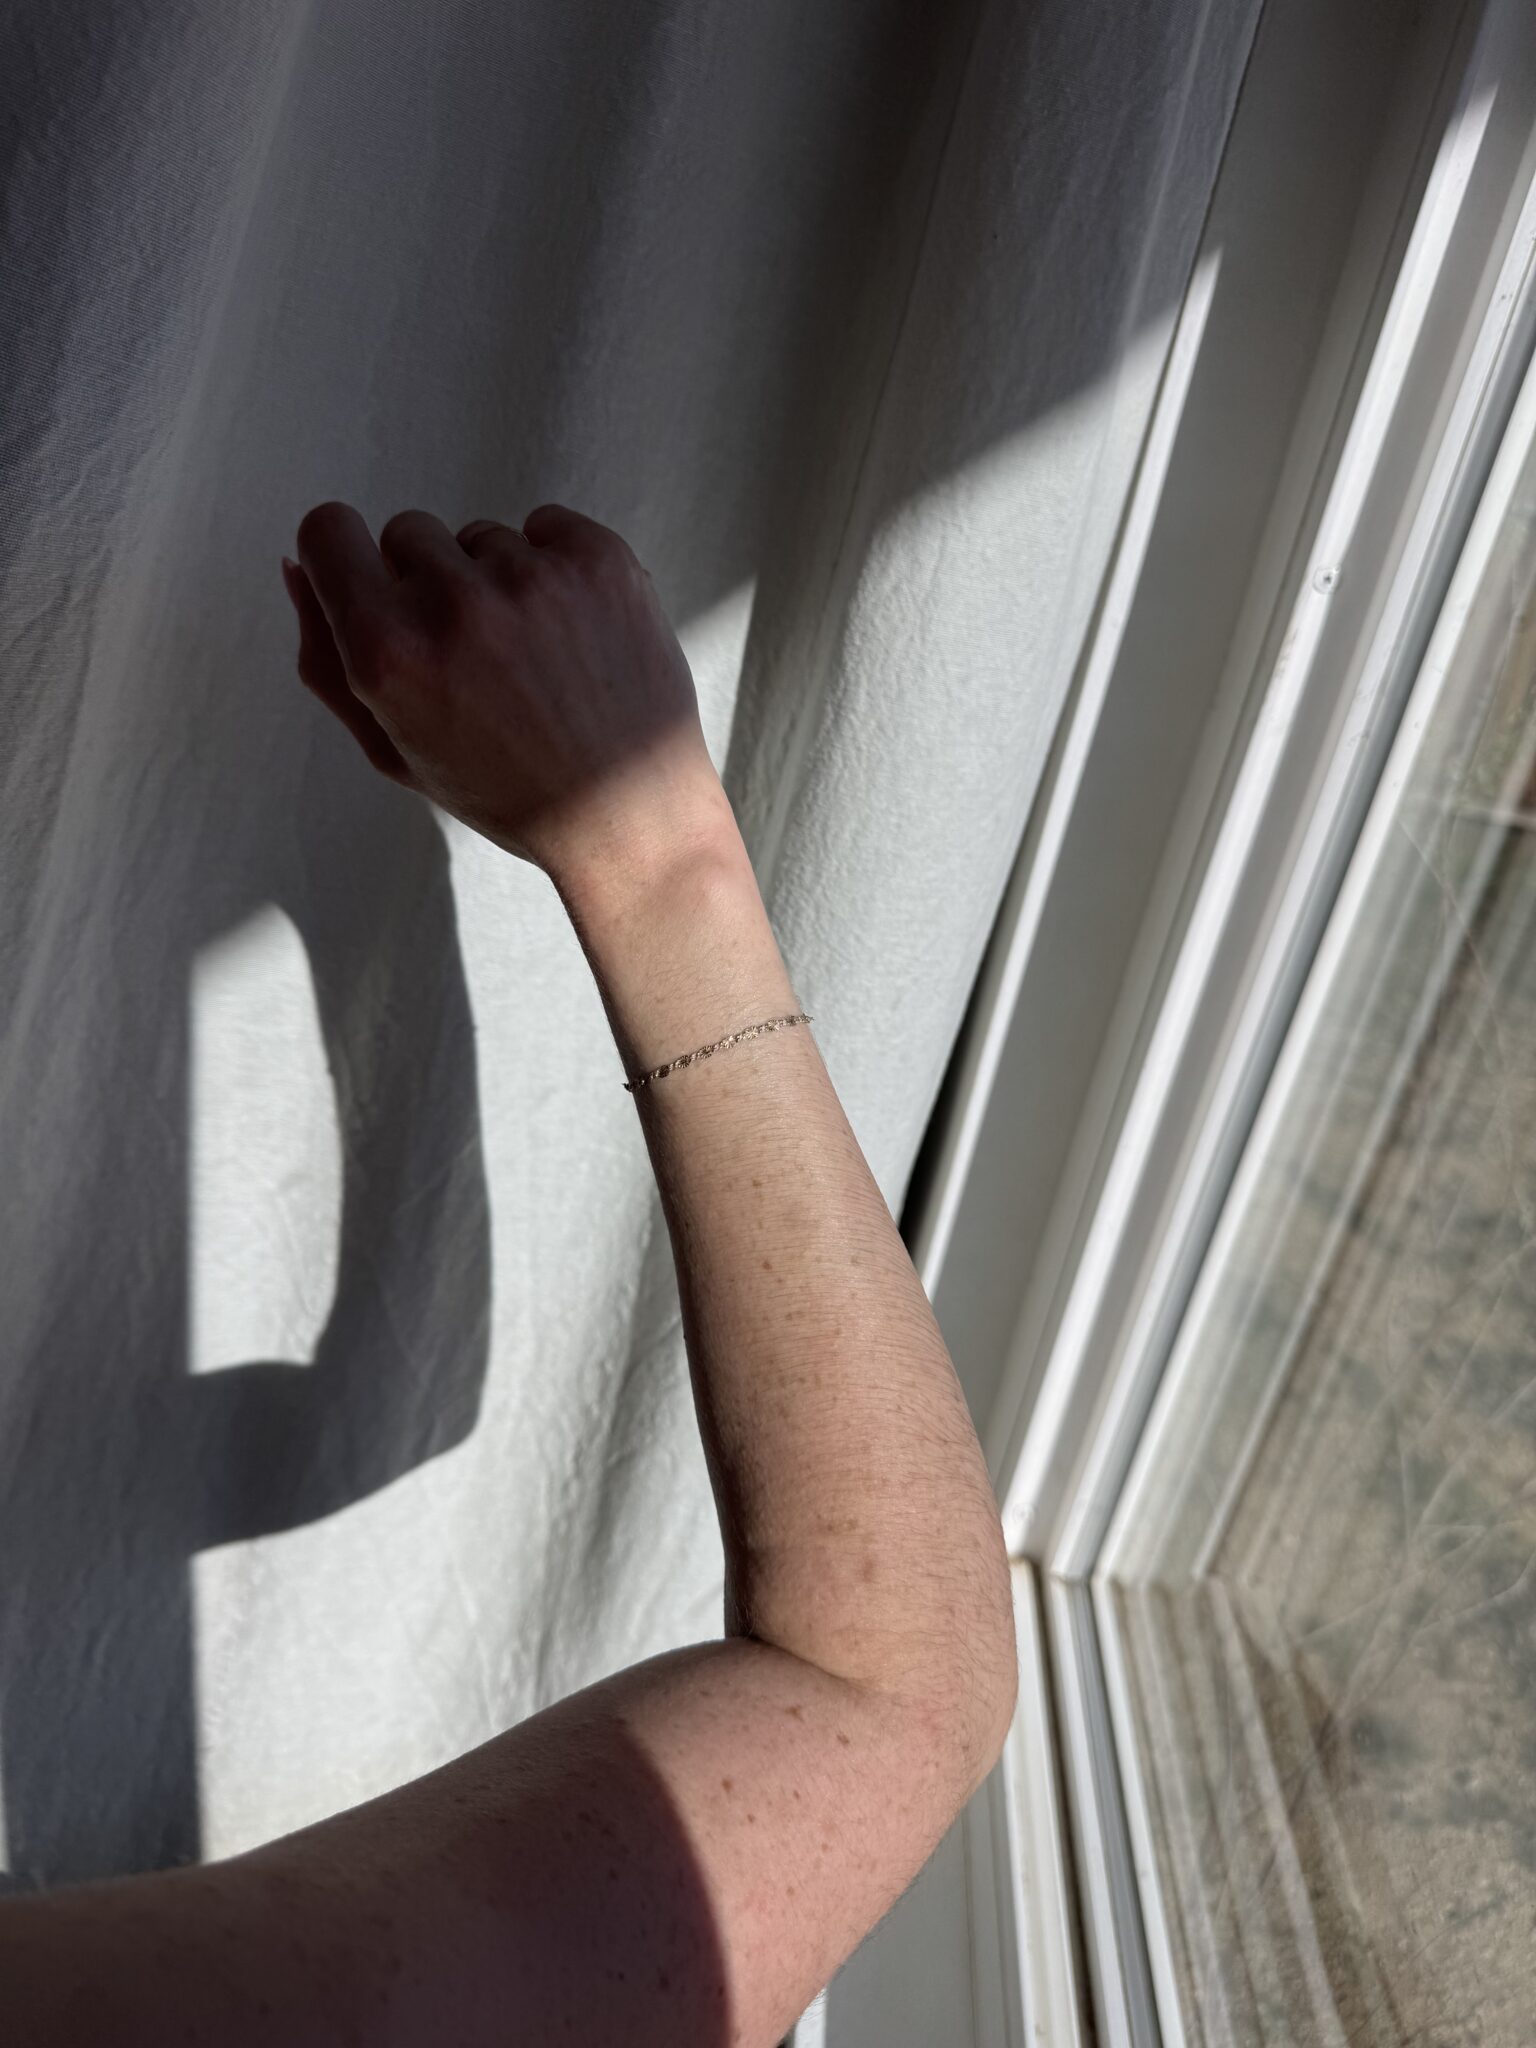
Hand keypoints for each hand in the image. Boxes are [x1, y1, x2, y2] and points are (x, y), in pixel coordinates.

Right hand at [281, 501, 734, 894]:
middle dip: (428, 583)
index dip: (345, 559)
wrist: (628, 816)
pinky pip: (547, 527)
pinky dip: (555, 566)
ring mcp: (532, 576)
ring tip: (534, 660)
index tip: (378, 589)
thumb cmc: (506, 792)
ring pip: (481, 538)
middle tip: (476, 659)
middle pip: (407, 533)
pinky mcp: (599, 560)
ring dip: (496, 582)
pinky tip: (573, 633)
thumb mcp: (393, 748)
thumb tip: (297, 566)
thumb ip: (326, 658)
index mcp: (388, 652)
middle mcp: (454, 603)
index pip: (327, 531)